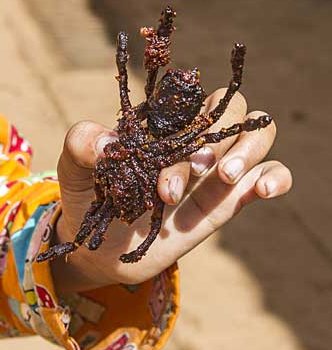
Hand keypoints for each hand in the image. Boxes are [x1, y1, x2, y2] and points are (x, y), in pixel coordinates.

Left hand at [51, 89, 291, 294]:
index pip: (195, 100)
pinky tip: (264, 189)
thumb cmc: (90, 202)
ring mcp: (213, 173)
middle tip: (199, 170)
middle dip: (220, 137)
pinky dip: (276, 177)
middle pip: (234, 112)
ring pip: (258, 137)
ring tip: (225, 177)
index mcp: (163, 128)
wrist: (102, 249)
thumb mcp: (74, 170)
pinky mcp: (226, 202)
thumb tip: (110, 141)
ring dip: (250, 150)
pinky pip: (267, 178)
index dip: (192, 119)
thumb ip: (81, 144)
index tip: (171, 158)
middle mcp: (192, 144)